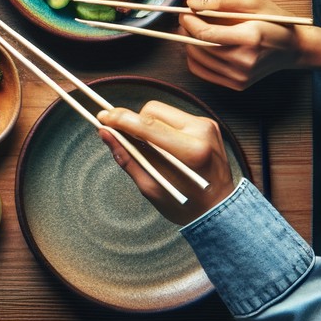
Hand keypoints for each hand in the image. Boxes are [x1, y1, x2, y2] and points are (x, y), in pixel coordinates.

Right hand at [97, 102, 236, 224]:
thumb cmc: (186, 205)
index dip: (120, 118)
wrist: (220, 209)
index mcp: (190, 151)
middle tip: (125, 140)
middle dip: (134, 123)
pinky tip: (162, 145)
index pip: (146, 124)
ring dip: (147, 124)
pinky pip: (173, 117)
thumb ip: (127, 157)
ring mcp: (207, 126)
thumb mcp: (151, 187)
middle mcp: (201, 132)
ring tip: (147, 146)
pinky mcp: (207, 125)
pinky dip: (161, 127)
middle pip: (152, 111)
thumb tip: (104, 133)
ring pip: (161, 111)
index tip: (101, 117)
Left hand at [178, 0, 308, 90]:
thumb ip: (222, 0)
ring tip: (194, 31)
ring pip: (197, 60)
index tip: (184, 12)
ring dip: (189, 43)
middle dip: (186, 31)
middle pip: (198, 48)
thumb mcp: (254, 2)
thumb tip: (192, 3)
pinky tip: (201, 46)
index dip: (189, 22)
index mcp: (250, 38)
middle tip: (187, 19)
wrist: (294, 49)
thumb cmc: (275, 22)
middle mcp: (244, 61)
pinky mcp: (237, 84)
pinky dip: (195, 58)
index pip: (205, 34)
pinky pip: (202, 72)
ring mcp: (240, 76)